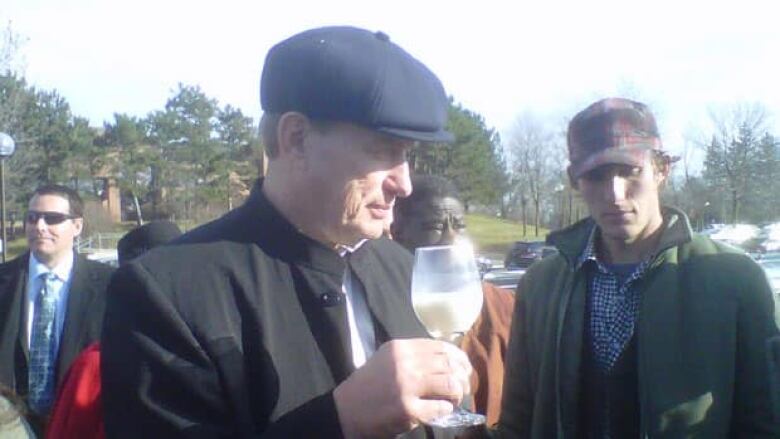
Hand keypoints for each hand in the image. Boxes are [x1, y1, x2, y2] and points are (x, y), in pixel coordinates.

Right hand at [333, 338, 471, 437]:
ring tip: (453, 400)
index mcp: (401, 348)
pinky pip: (440, 408)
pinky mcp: (407, 409)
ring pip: (450, 384)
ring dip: (457, 394)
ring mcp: (406, 386)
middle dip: (462, 377)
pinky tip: (439, 411)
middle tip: (462, 387)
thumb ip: (414, 356)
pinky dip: (445, 410)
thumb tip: (449, 360)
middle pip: (449, 364)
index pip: (441, 347)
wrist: (346, 409)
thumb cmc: (369, 385)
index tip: (463, 368)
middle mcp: (405, 363)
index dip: (458, 358)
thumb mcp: (388, 359)